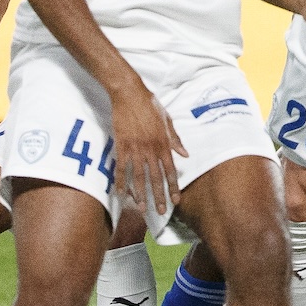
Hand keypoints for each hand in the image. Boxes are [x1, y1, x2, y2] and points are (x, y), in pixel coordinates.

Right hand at [109, 81, 186, 215]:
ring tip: (143, 208)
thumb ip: (175, 139)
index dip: (173, 187)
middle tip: (160, 212)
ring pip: (139, 177)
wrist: (129, 93)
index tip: (176, 200)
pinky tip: (123, 194)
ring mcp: (135, 148)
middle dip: (159, 196)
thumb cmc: (149, 104)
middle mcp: (150, 148)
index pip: (170, 170)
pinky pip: (121, 168)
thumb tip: (185, 154)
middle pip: (156, 177)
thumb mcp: (167, 119)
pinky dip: (122, 182)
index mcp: (163, 142)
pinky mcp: (121, 146)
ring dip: (141, 194)